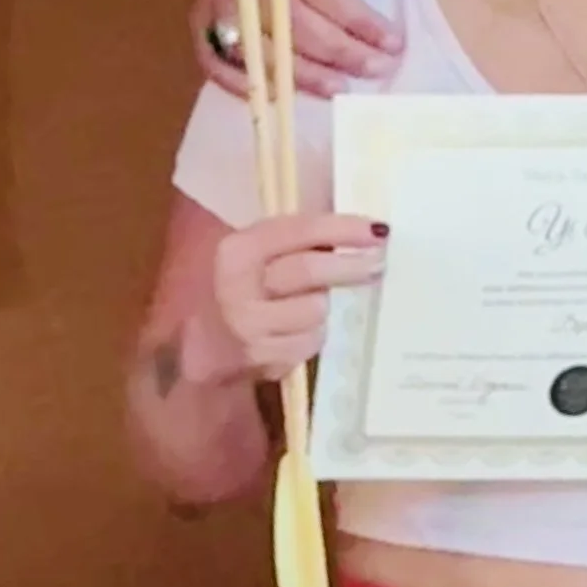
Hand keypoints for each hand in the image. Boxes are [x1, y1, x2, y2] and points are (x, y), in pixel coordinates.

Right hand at [191, 0, 404, 100]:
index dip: (352, 15)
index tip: (392, 40)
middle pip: (286, 19)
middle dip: (337, 49)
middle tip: (377, 68)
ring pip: (257, 46)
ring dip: (301, 74)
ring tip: (342, 88)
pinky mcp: (205, 26)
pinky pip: (216, 62)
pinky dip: (246, 84)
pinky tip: (284, 97)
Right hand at [209, 212, 387, 377]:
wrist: (206, 345)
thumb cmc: (245, 290)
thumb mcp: (257, 255)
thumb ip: (298, 241)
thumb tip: (363, 233)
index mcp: (239, 249)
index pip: (300, 230)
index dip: (343, 228)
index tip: (379, 230)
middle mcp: (238, 285)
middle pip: (309, 270)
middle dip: (351, 266)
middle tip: (379, 263)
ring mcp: (248, 325)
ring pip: (315, 309)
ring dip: (324, 306)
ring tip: (312, 304)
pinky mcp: (262, 357)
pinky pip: (310, 341)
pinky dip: (314, 334)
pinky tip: (299, 330)